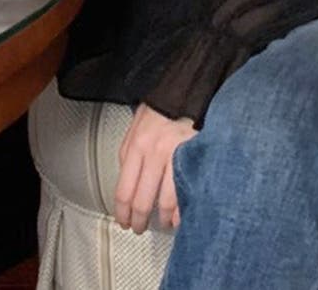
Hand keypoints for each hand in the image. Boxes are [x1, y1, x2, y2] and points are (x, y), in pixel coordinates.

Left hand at [115, 102, 197, 232]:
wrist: (187, 90)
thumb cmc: (162, 110)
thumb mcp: (136, 127)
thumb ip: (128, 154)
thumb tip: (126, 182)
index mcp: (136, 146)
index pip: (124, 190)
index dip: (123, 213)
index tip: (124, 222)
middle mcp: (154, 152)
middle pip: (142, 200)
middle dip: (139, 220)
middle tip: (139, 227)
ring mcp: (175, 156)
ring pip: (165, 201)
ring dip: (162, 219)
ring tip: (162, 223)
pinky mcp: (193, 157)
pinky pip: (185, 192)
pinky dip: (181, 210)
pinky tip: (179, 215)